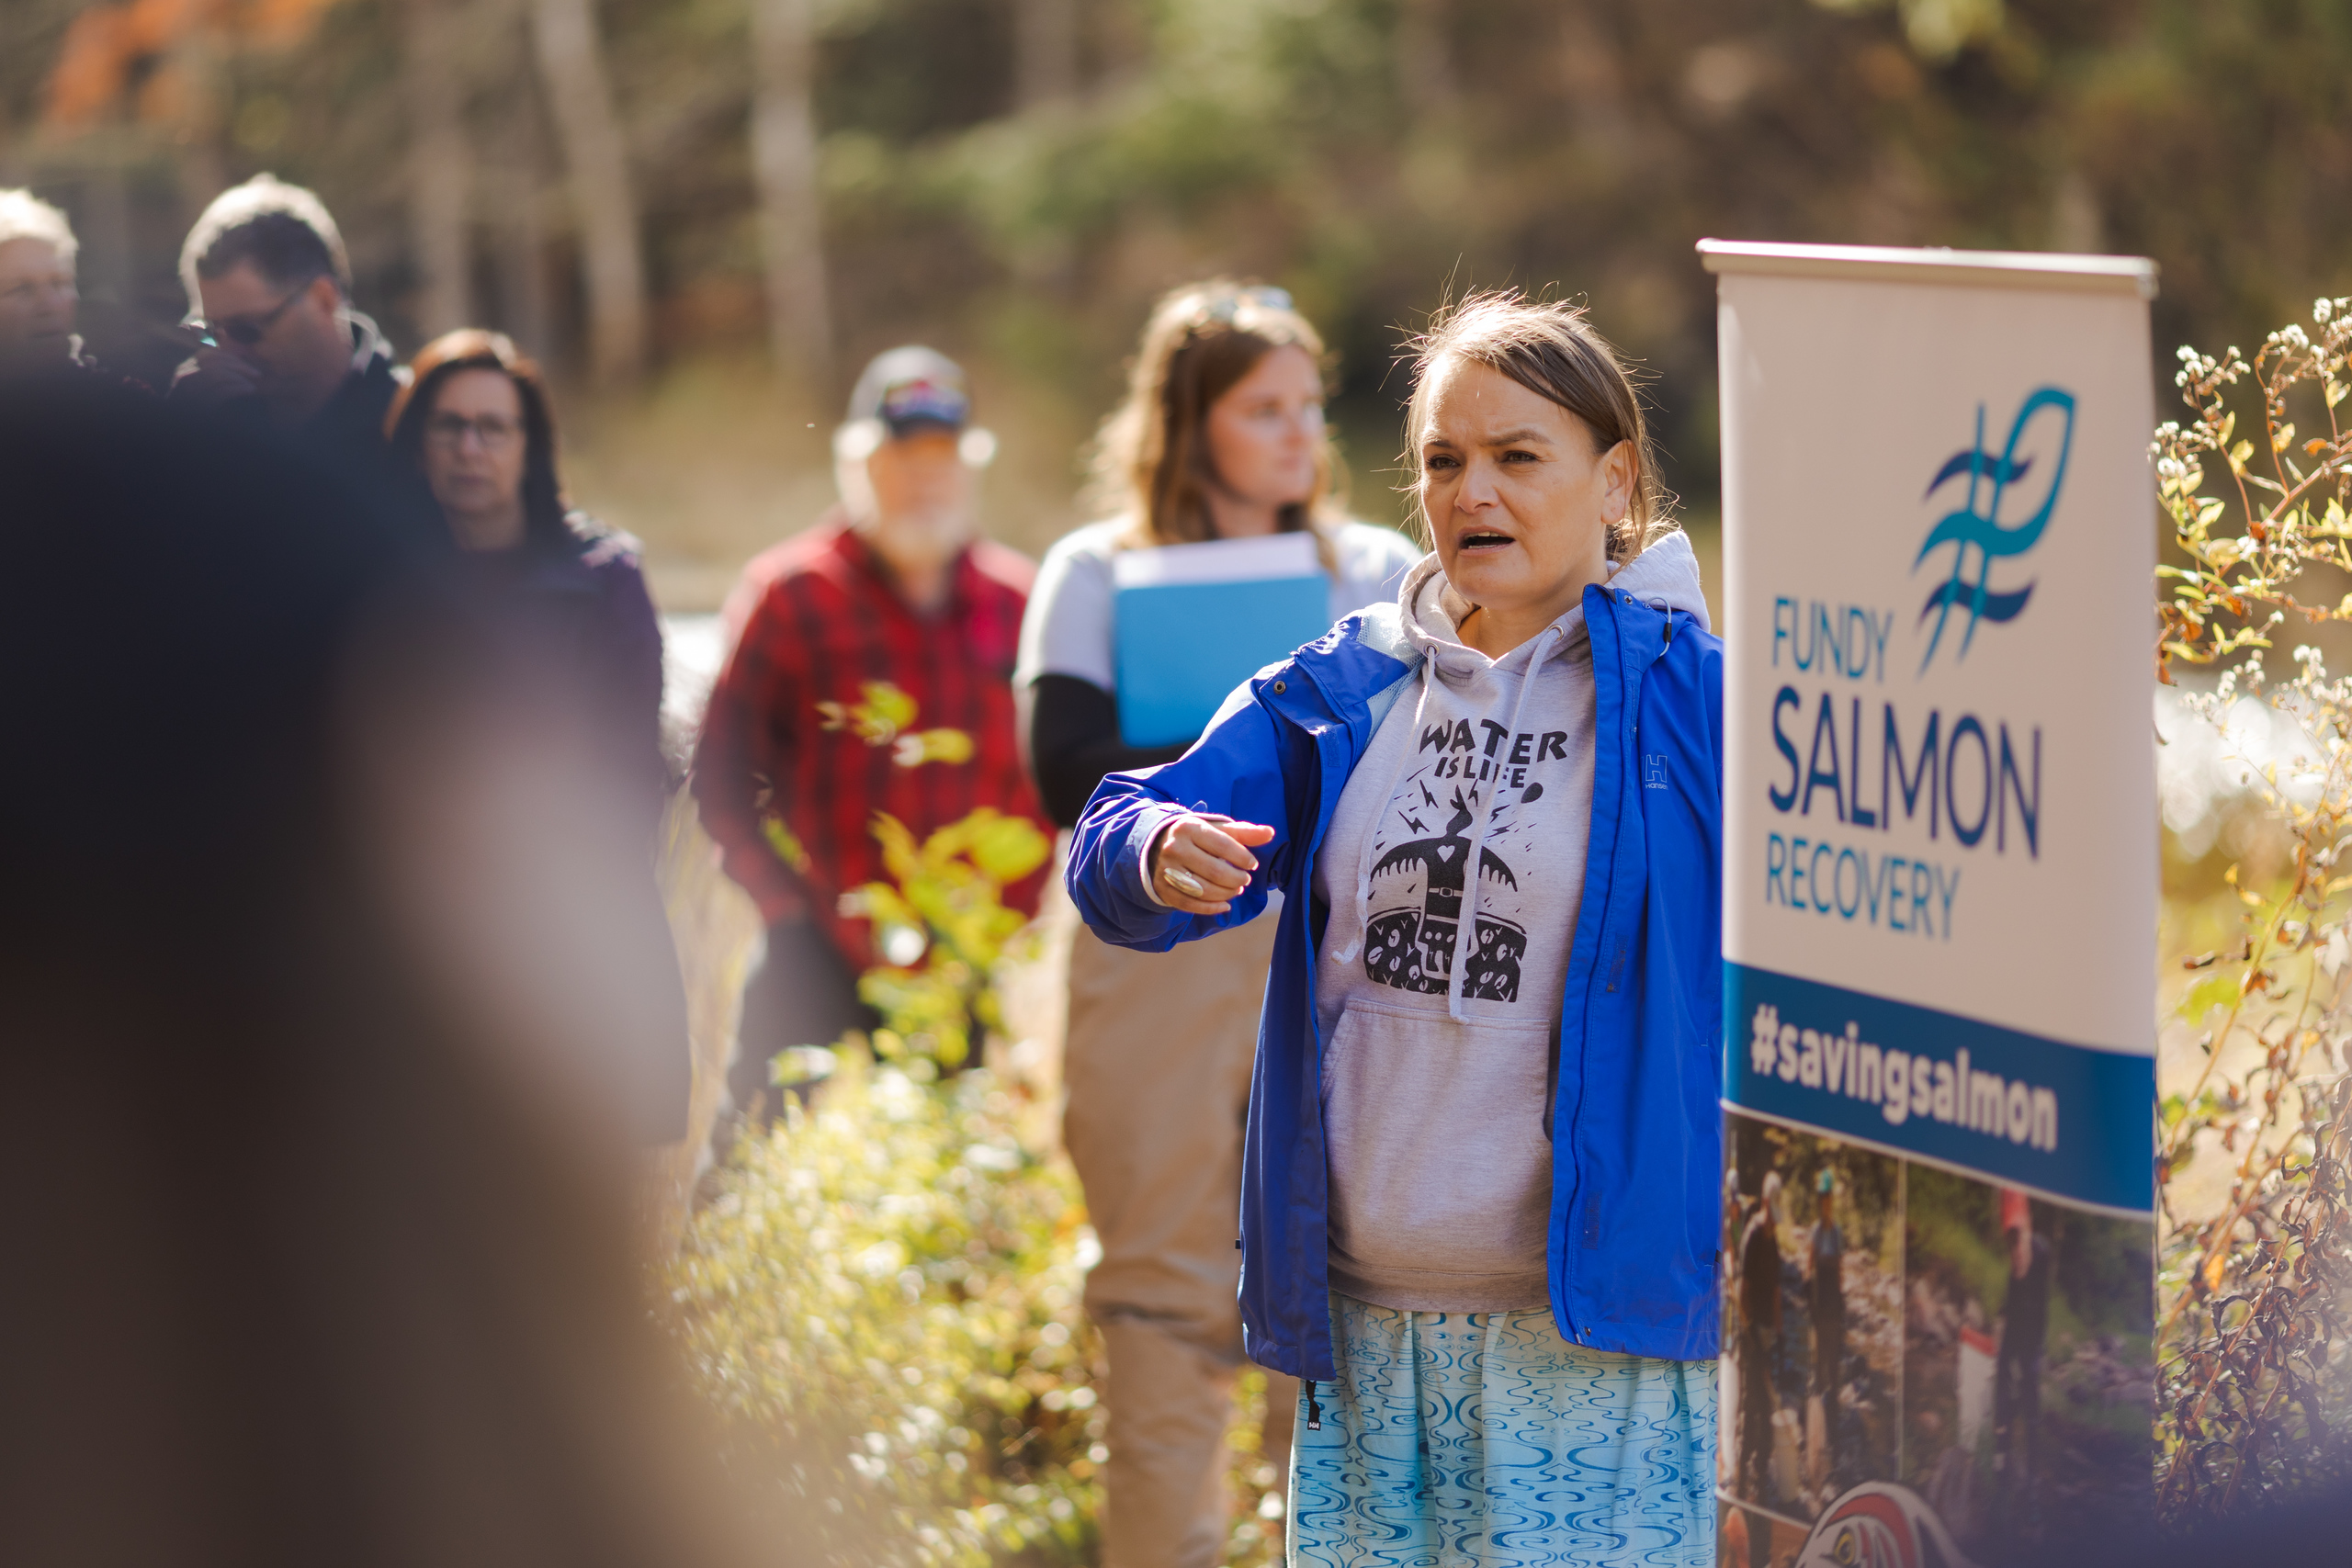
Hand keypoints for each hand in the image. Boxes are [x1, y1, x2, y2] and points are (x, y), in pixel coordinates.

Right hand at [170, 345, 264, 405]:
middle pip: (214, 361)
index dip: (227, 356)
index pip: (206, 353)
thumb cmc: (195, 406)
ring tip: (253, 384)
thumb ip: (211, 372)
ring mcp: (190, 389)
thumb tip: (234, 359)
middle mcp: (184, 375)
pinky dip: (239, 388)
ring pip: (218, 373)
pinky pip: (223, 391)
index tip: (244, 361)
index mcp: (184, 369)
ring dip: (240, 377)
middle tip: (256, 373)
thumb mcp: (199, 385)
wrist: (187, 424)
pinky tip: (250, 389)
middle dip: (239, 365)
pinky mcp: (201, 403)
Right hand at [1148, 812, 1275, 915]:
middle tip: (1245, 880)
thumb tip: (1270, 833)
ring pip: (1204, 890)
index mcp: (1189, 828)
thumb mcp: (1216, 829)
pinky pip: (1190, 905)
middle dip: (1237, 879)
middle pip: (1215, 871)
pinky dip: (1212, 908)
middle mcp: (1174, 848)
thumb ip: (1243, 832)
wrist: (1156, 846)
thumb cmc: (1196, 837)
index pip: (1223, 845)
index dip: (1243, 858)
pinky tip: (1225, 905)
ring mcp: (1167, 870)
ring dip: (1227, 894)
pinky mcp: (1163, 889)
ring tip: (1236, 890)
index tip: (1252, 864)